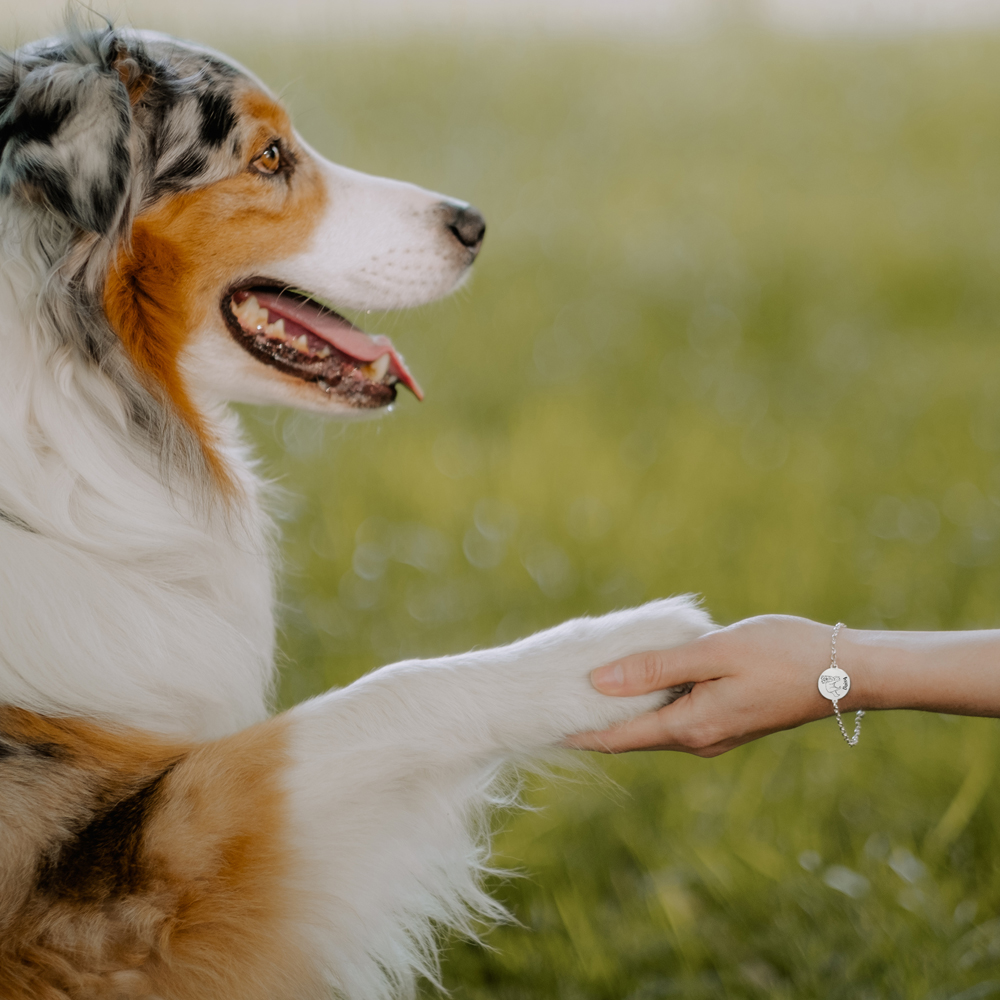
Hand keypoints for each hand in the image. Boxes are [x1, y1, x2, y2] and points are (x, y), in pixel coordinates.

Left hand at [567, 615, 852, 755]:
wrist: (847, 671)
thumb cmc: (782, 655)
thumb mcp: (713, 654)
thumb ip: (655, 668)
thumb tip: (600, 682)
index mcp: (691, 727)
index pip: (619, 739)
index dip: (580, 733)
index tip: (542, 726)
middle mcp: (700, 739)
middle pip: (633, 734)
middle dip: (596, 719)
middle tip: (556, 698)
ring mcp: (716, 733)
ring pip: (655, 724)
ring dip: (624, 707)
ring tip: (587, 683)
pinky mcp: (729, 720)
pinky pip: (677, 714)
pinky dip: (652, 699)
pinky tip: (640, 677)